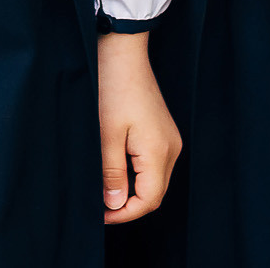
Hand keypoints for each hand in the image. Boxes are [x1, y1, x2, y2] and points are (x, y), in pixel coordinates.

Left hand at [98, 31, 179, 222]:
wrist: (123, 53)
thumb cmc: (112, 88)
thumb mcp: (106, 134)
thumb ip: (112, 173)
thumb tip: (115, 204)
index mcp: (159, 150)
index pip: (149, 200)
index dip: (125, 214)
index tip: (100, 216)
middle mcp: (171, 148)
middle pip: (154, 193)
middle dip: (127, 205)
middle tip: (98, 207)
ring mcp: (170, 139)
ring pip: (154, 179)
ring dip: (131, 189)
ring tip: (103, 190)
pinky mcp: (163, 131)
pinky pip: (153, 163)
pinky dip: (136, 173)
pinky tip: (115, 170)